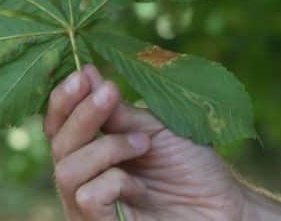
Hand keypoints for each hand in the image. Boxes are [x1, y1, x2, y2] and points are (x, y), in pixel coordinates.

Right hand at [44, 64, 245, 220]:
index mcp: (90, 150)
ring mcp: (87, 207)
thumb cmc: (190, 167)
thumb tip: (85, 72)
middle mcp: (82, 178)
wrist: (223, 206)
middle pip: (58, 144)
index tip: (82, 75)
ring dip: (106, 148)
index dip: (63, 100)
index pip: (58, 125)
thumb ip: (116, 112)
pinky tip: (141, 187)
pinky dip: (114, 182)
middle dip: (83, 114)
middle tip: (111, 92)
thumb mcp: (152, 129)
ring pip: (66, 170)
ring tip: (143, 144)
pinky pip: (87, 197)